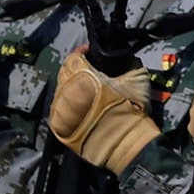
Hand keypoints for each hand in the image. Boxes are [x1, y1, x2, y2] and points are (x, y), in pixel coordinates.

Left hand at [50, 50, 158, 174]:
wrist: (124, 142)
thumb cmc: (130, 107)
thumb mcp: (136, 78)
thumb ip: (126, 65)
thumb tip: (124, 59)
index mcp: (83, 75)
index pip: (73, 57)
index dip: (81, 52)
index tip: (90, 51)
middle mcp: (65, 90)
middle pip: (64, 72)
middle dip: (75, 68)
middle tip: (89, 70)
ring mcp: (59, 109)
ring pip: (60, 91)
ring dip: (71, 86)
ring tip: (86, 89)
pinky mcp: (57, 125)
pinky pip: (59, 108)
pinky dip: (68, 103)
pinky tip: (81, 105)